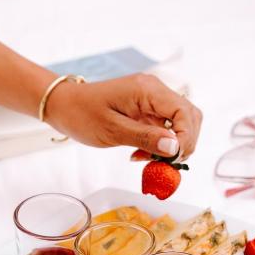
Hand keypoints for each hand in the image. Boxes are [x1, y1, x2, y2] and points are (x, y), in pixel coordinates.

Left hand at [45, 73, 201, 159]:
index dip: (185, 138)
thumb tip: (174, 148)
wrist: (65, 106)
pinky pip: (164, 128)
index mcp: (148, 90)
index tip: (172, 159)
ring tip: (150, 160)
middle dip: (184, 143)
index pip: (185, 111)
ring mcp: (151, 100)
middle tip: (164, 164)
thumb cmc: (82, 114)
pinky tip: (142, 154)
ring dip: (173, 145)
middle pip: (189, 117)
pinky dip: (160, 144)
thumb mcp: (112, 130)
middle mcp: (154, 91)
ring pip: (180, 124)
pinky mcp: (146, 111)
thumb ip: (145, 138)